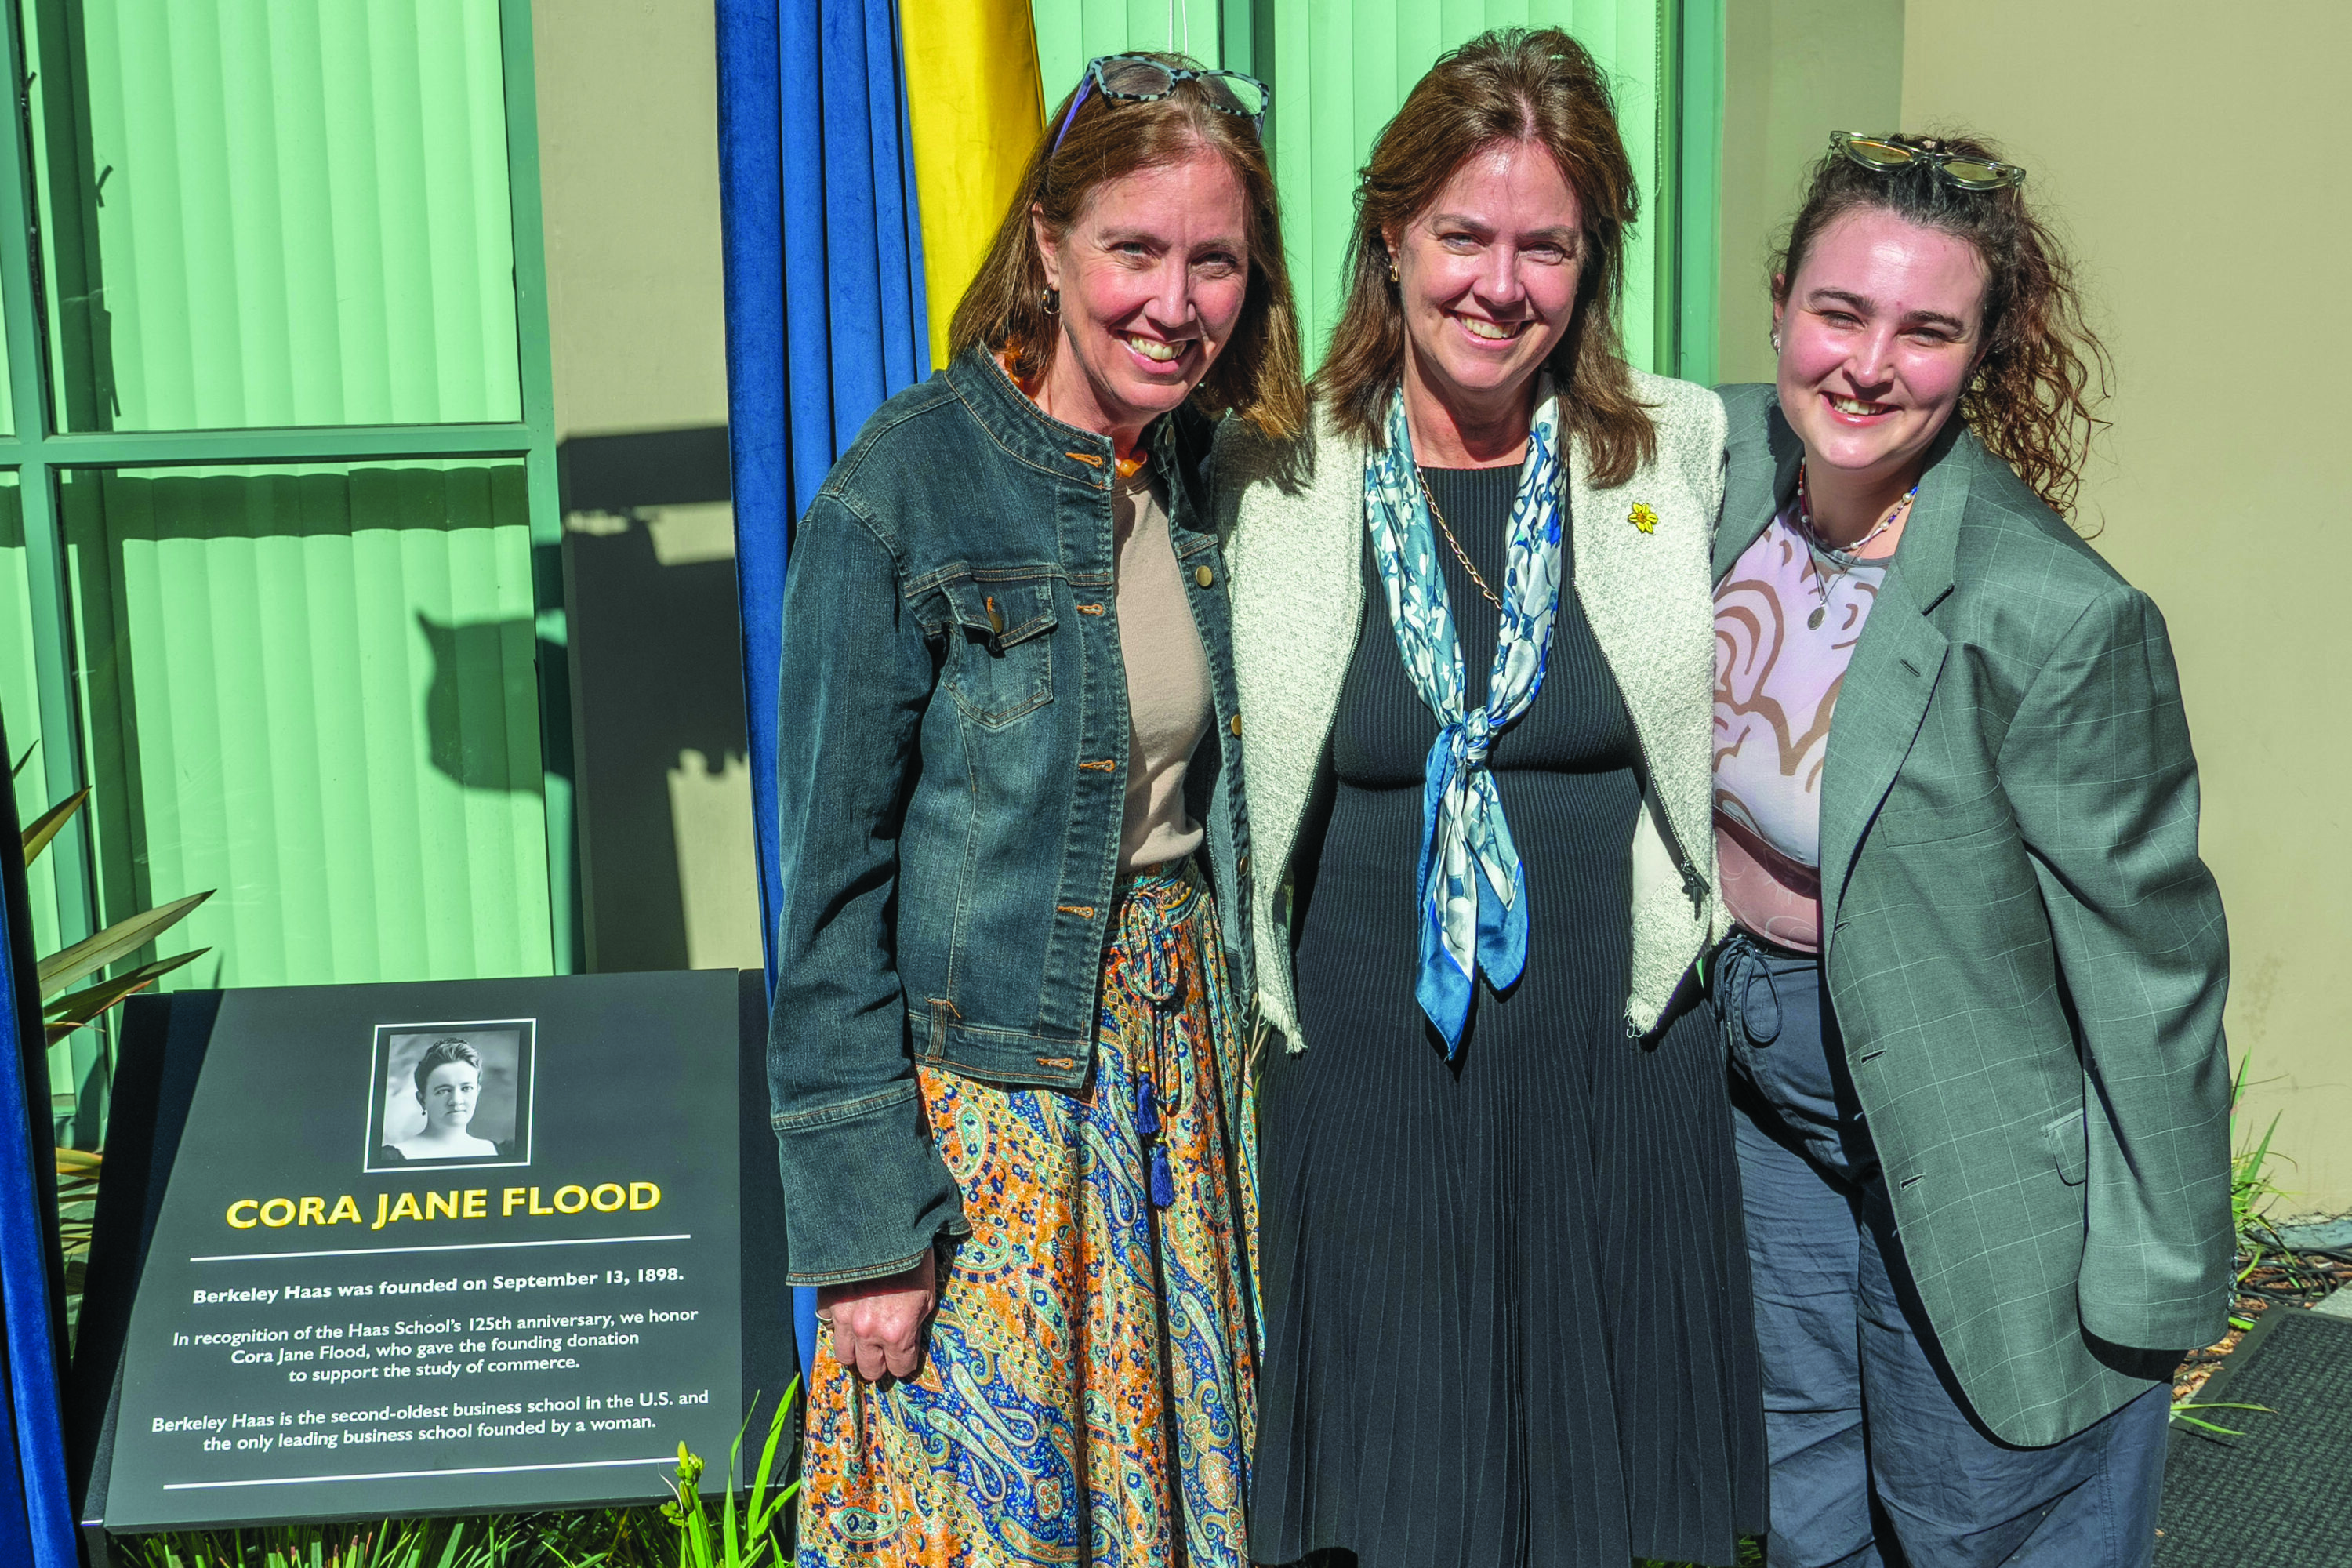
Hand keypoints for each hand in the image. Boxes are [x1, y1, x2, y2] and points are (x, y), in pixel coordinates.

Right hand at [817, 1246, 935, 1382]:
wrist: (883, 1224)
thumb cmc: (913, 1257)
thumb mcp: (927, 1295)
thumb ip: (914, 1325)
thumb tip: (907, 1342)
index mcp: (897, 1332)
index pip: (900, 1368)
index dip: (905, 1362)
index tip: (905, 1355)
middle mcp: (867, 1331)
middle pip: (869, 1370)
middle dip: (879, 1362)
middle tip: (885, 1349)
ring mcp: (843, 1318)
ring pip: (844, 1355)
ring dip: (856, 1348)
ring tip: (865, 1335)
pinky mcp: (827, 1301)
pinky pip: (829, 1325)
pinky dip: (838, 1323)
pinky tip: (850, 1309)